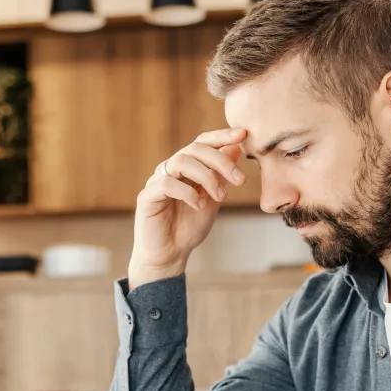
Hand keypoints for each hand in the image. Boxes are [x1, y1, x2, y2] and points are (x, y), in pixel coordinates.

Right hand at [128, 129, 247, 286]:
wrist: (170, 255)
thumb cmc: (189, 228)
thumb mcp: (213, 200)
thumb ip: (221, 176)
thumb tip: (236, 148)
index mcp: (186, 168)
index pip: (203, 143)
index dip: (221, 136)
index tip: (243, 135)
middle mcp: (170, 170)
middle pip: (195, 149)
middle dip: (220, 161)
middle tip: (239, 180)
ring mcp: (157, 181)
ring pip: (181, 162)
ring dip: (206, 176)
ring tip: (220, 197)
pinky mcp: (147, 197)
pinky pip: (166, 184)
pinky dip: (187, 193)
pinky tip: (198, 206)